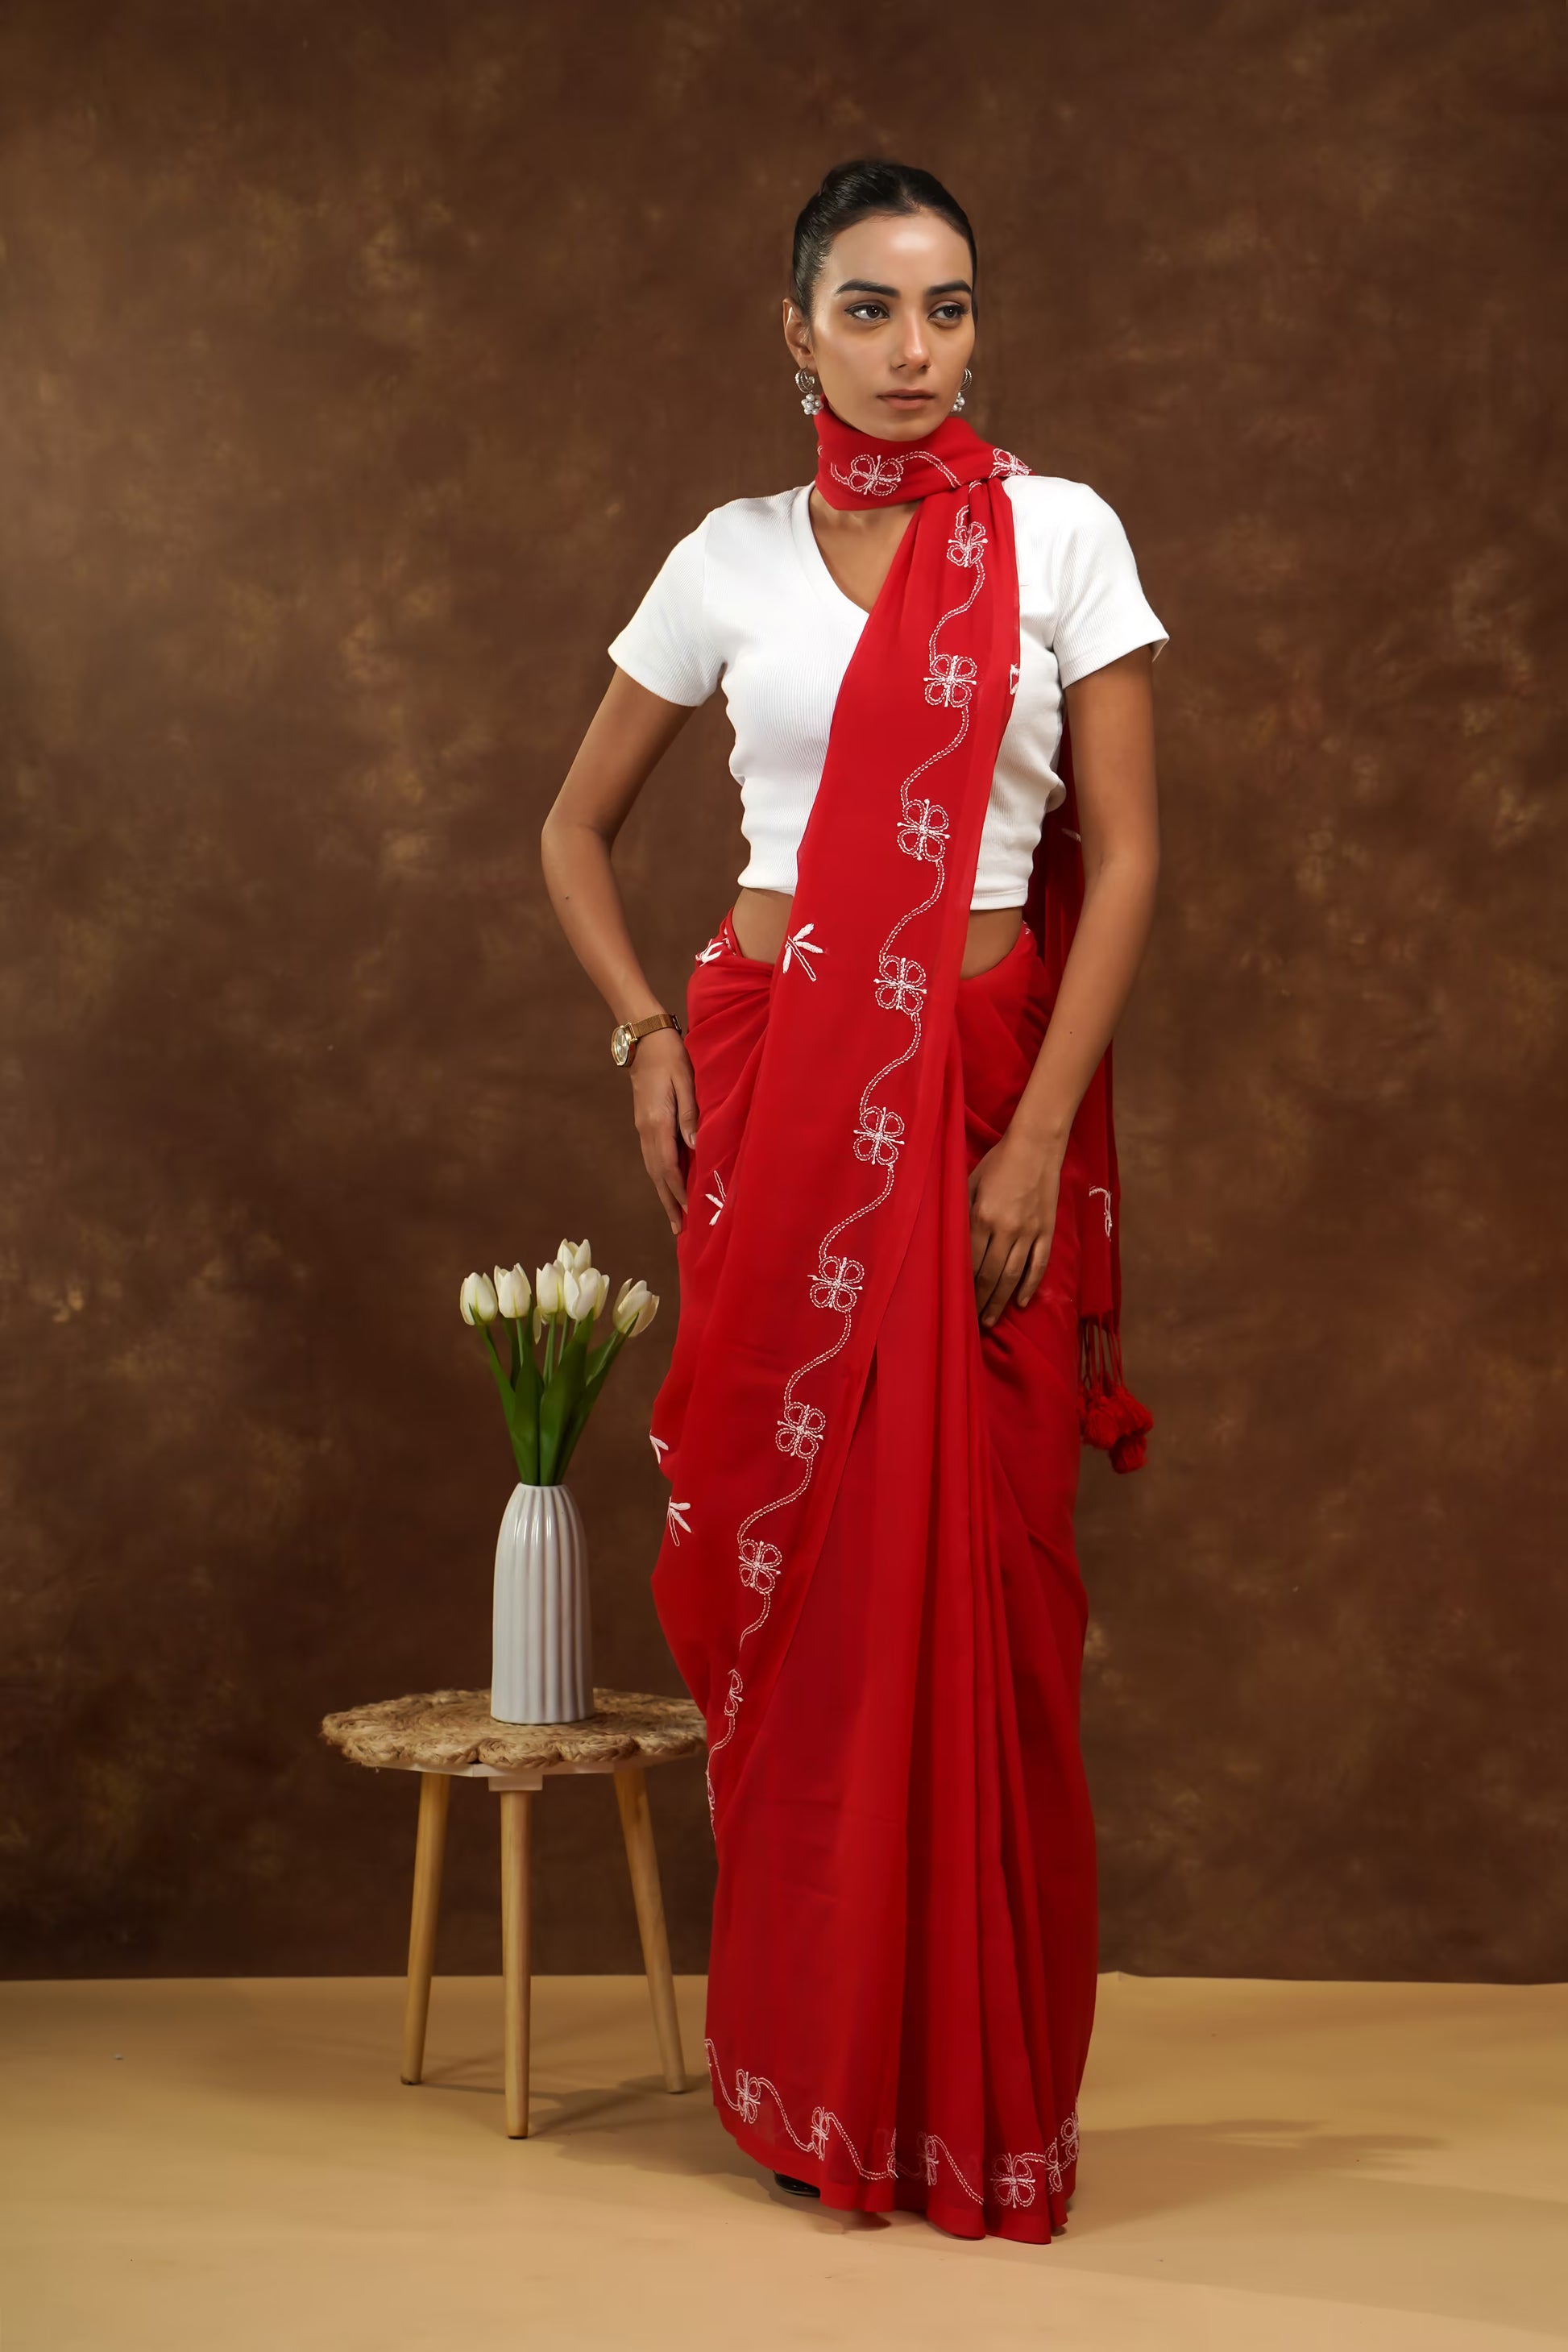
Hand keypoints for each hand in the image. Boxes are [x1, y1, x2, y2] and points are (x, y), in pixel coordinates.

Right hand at [630, 1029, 698, 1235]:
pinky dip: (660, 1177)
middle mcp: (646, 1131)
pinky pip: (652, 1157)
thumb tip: (695, 1147)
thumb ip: (690, 1116)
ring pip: (652, 1169)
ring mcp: (642, 1128)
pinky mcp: (644, 1124)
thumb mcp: (685, 1082)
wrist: (644, 1040)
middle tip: (679, 1229)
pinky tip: (668, 1185)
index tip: (689, 1210)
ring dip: (663, 1193)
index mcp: (657, 1123)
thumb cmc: (670, 1057)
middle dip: (668, 1202)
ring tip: (674, 1215)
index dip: (678, 1191)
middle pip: (656, 1175)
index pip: (667, 1166)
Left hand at [968, 1128, 1063, 1328]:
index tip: (954, 1301)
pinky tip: (1020, 1302)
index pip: (968, 1261)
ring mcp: (1029, 1232)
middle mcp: (1006, 1229)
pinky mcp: (1047, 1231)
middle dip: (979, 1301)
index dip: (961, 1285)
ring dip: (1000, 1301)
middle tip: (971, 1322)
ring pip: (1012, 1276)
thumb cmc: (997, 1162)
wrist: (1036, 1146)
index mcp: (982, 1217)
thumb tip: (948, 1241)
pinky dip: (1029, 1285)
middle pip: (989, 1275)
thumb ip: (959, 1211)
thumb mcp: (968, 1182)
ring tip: (991, 1320)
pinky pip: (1038, 1265)